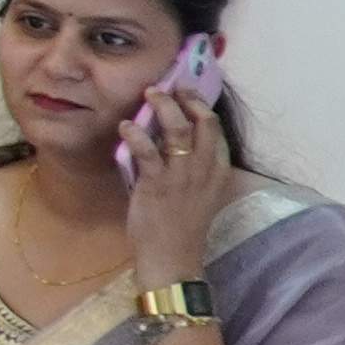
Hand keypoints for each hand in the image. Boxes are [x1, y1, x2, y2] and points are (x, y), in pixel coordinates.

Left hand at [120, 77, 236, 281]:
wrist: (173, 257)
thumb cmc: (182, 224)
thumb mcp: (199, 191)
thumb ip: (193, 165)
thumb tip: (173, 137)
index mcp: (218, 171)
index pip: (216, 130)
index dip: (201, 105)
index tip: (187, 91)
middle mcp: (204, 170)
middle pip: (204, 123)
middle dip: (187, 99)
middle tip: (169, 87)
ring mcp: (182, 177)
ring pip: (179, 130)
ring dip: (163, 107)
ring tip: (149, 94)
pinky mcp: (157, 185)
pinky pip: (147, 152)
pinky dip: (136, 134)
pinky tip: (126, 125)